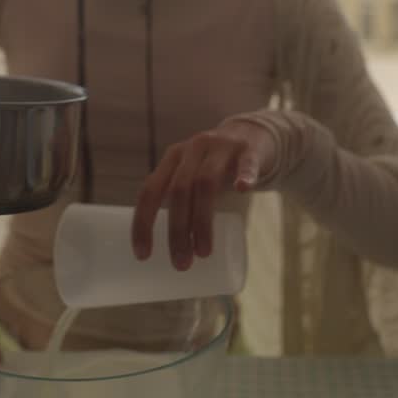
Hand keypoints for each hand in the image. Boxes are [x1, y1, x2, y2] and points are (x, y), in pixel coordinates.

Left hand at [131, 118, 276, 269]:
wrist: (254, 134)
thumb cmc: (216, 166)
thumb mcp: (192, 175)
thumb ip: (180, 202)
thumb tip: (173, 252)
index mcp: (173, 158)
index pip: (150, 190)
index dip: (143, 223)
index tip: (143, 255)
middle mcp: (193, 149)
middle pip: (179, 190)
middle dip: (177, 230)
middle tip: (181, 264)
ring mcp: (222, 147)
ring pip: (206, 182)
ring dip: (202, 220)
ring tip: (203, 252)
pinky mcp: (250, 149)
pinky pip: (247, 163)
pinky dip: (244, 175)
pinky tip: (242, 189)